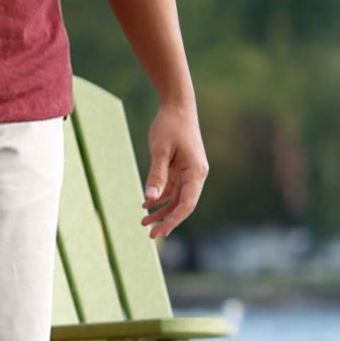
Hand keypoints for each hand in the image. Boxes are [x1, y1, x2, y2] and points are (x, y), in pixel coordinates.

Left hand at [141, 104, 207, 239]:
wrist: (177, 105)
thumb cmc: (170, 126)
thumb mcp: (160, 151)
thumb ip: (156, 175)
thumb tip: (150, 199)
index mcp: (196, 172)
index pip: (187, 203)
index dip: (174, 220)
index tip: (160, 232)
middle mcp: (196, 174)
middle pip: (183, 204)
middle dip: (167, 220)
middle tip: (150, 235)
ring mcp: (189, 171)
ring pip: (176, 198)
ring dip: (161, 210)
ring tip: (143, 221)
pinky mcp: (181, 167)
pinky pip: (172, 188)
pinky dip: (160, 196)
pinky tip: (146, 203)